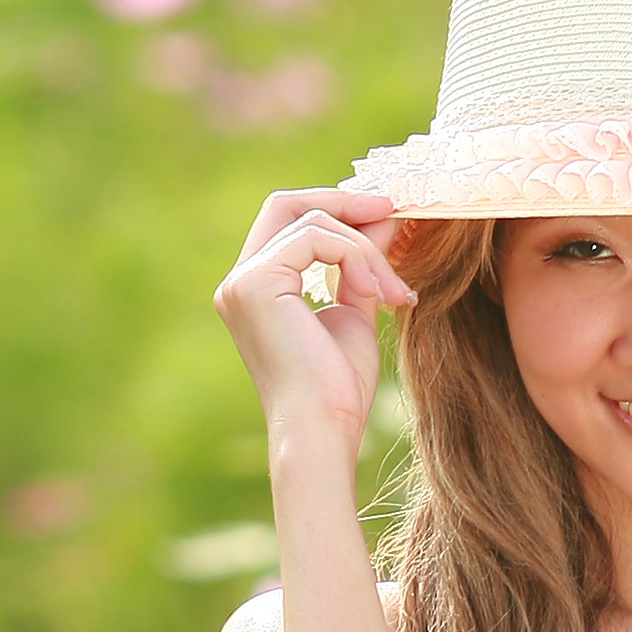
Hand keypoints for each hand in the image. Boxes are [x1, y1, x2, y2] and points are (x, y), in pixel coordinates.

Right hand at [215, 187, 415, 455]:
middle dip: (343, 202)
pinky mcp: (256, 283)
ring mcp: (242, 281)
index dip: (337, 210)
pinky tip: (376, 293)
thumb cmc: (338, 388)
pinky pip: (317, 237)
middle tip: (391, 209)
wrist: (324, 429)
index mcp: (256, 289)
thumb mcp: (356, 309)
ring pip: (312, 222)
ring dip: (365, 248)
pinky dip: (356, 256)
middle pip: (286, 204)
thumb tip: (382, 216)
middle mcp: (239, 282)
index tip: (386, 214)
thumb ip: (361, 263)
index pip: (288, 221)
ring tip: (393, 291)